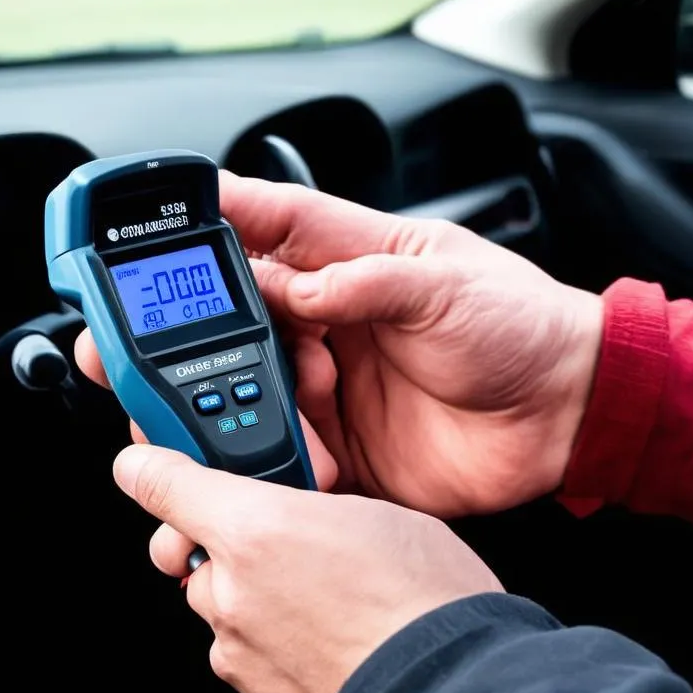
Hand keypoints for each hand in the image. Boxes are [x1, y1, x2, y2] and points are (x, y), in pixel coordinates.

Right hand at [78, 172, 601, 517]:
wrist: (567, 416)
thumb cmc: (521, 327)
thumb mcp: (446, 286)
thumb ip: (365, 283)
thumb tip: (292, 286)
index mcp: (352, 264)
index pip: (264, 230)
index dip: (206, 225)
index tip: (147, 231)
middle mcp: (329, 323)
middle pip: (233, 320)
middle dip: (175, 335)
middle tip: (125, 353)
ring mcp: (332, 386)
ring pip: (245, 391)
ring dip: (219, 409)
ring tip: (206, 425)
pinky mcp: (345, 444)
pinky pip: (288, 454)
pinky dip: (275, 464)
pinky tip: (297, 466)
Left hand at [113, 443, 502, 692]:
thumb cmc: (424, 598)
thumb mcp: (372, 509)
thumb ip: (306, 502)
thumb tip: (295, 505)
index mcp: (256, 525)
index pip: (163, 482)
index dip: (148, 465)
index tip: (141, 462)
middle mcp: (230, 585)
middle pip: (181, 545)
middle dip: (211, 535)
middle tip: (264, 530)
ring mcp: (235, 641)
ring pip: (213, 597)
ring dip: (243, 586)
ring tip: (310, 587)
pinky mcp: (249, 685)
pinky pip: (235, 644)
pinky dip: (259, 632)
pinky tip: (311, 629)